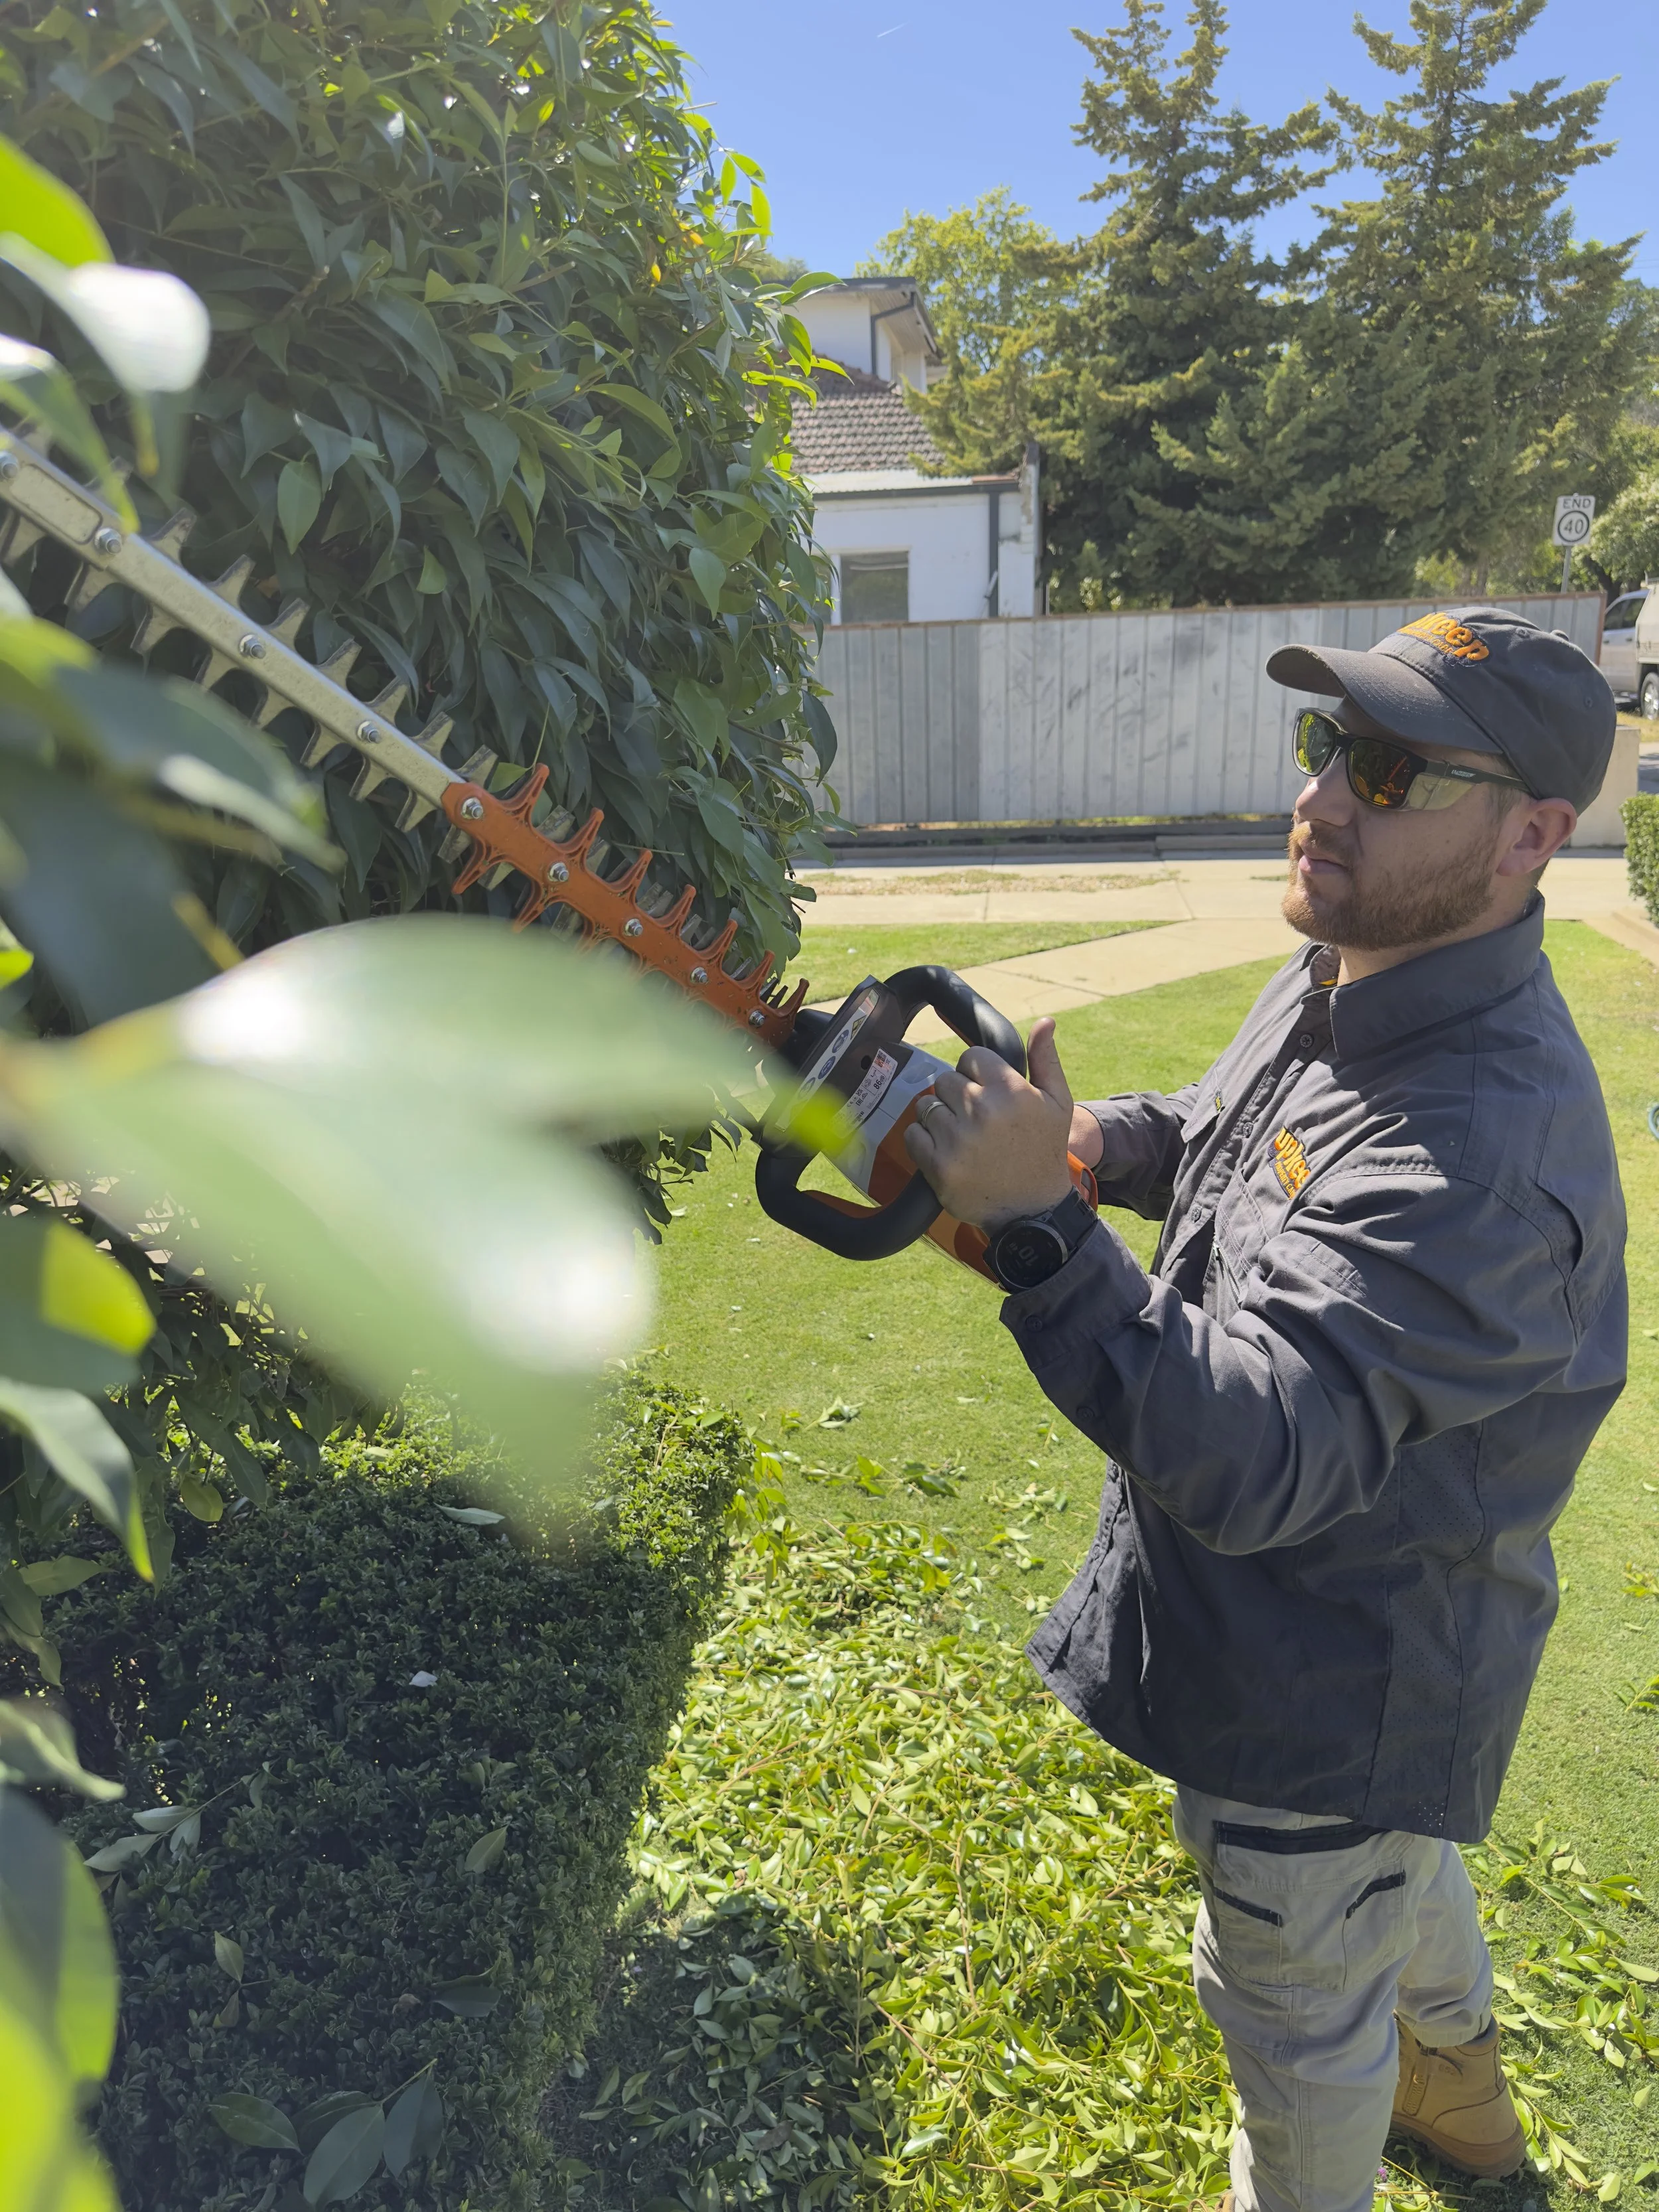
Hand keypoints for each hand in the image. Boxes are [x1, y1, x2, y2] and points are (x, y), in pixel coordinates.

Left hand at [904, 1016, 1076, 1232]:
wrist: (1033, 1211)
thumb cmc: (1045, 1152)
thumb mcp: (1058, 1103)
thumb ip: (1046, 1060)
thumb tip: (1045, 1022)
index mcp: (1010, 1089)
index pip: (970, 1056)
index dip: (976, 1074)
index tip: (985, 1095)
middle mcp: (982, 1110)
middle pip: (945, 1080)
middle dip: (957, 1097)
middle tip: (975, 1121)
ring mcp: (958, 1139)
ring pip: (927, 1106)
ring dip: (939, 1119)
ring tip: (962, 1138)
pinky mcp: (939, 1166)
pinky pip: (913, 1135)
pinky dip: (924, 1143)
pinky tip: (947, 1153)